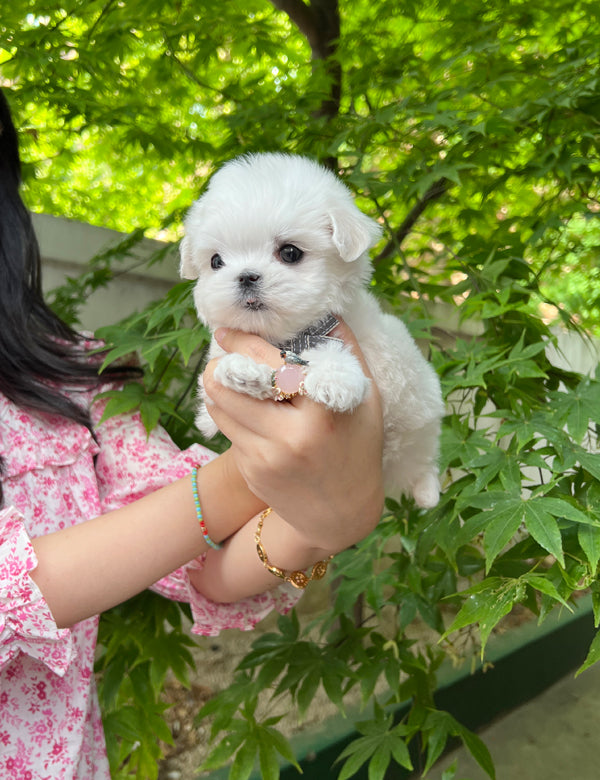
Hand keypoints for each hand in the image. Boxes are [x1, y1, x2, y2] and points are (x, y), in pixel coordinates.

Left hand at [201, 322, 384, 554]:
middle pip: (226, 384)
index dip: (241, 343)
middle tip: (227, 357)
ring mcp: (265, 458)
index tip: (227, 331)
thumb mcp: (365, 398)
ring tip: (236, 382)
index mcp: (322, 411)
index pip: (267, 365)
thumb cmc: (358, 446)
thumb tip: (325, 309)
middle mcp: (289, 436)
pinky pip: (228, 431)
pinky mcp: (250, 472)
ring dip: (220, 389)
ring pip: (218, 407)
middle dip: (220, 365)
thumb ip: (345, 351)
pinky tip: (252, 416)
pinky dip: (234, 416)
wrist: (342, 515)